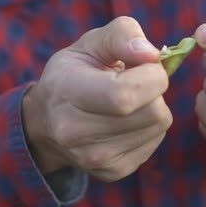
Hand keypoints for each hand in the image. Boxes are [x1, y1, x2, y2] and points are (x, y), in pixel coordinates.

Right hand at [22, 17, 171, 181]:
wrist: (47, 119)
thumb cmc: (75, 71)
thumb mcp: (92, 42)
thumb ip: (123, 35)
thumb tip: (153, 55)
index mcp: (67, 93)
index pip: (126, 95)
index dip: (152, 75)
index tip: (145, 64)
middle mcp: (75, 133)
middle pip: (152, 113)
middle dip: (155, 89)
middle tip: (135, 80)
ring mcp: (94, 158)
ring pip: (158, 127)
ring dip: (153, 106)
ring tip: (128, 99)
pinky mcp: (112, 171)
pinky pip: (155, 141)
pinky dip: (149, 125)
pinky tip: (127, 118)